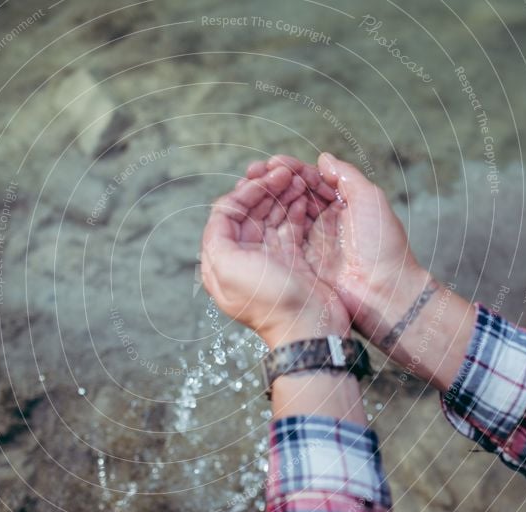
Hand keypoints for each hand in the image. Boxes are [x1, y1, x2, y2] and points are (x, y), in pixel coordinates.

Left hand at [201, 164, 350, 348]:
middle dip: (265, 188)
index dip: (245, 192)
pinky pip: (290, 225)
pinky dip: (296, 207)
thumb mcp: (228, 268)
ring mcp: (269, 258)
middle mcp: (243, 257)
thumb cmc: (269, 301)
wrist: (309, 328)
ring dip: (282, 193)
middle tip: (285, 170)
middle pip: (249, 210)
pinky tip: (305, 193)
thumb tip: (220, 213)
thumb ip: (216, 237)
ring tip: (298, 177)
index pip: (227, 213)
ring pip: (271, 214)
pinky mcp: (293, 259)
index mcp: (221, 260)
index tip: (265, 178)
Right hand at [253, 153, 474, 391]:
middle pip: (294, 194)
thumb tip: (322, 158)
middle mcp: (325, 221)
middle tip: (254, 173)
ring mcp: (312, 241)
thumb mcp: (370, 200)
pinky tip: (255, 213)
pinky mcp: (302, 260)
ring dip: (267, 200)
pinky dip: (268, 223)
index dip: (293, 170)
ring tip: (250, 187)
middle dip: (274, 182)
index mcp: (343, 204)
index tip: (274, 163)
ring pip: (284, 213)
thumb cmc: (382, 246)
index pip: (313, 180)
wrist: (382, 292)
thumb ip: (346, 176)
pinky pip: (281, 237)